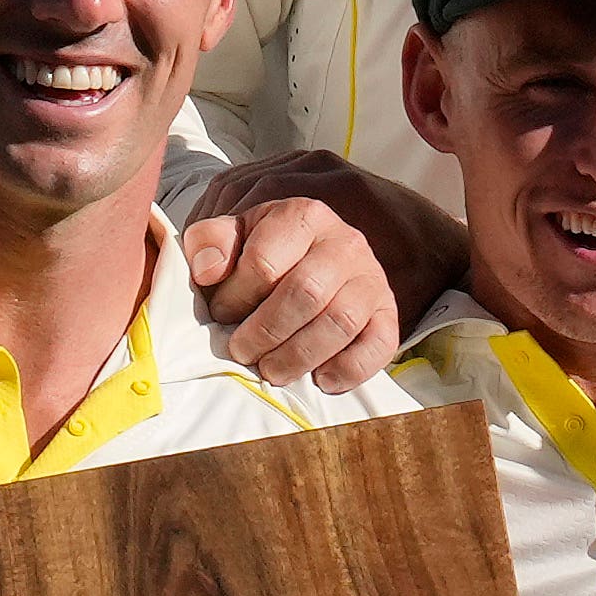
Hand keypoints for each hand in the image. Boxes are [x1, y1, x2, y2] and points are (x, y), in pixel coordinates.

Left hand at [180, 159, 458, 389]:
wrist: (312, 260)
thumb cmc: (263, 253)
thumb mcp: (231, 237)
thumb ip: (209, 243)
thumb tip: (207, 271)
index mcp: (303, 216)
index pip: (264, 262)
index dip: (234, 298)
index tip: (220, 314)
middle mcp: (345, 242)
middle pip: (305, 293)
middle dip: (265, 332)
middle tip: (241, 352)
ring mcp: (371, 279)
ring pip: (340, 322)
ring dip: (298, 356)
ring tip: (271, 371)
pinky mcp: (388, 314)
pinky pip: (380, 345)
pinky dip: (348, 369)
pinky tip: (320, 379)